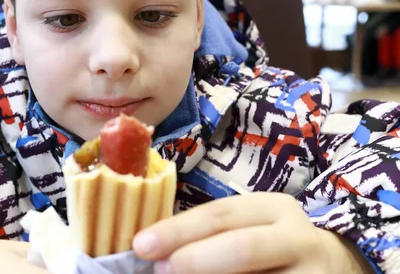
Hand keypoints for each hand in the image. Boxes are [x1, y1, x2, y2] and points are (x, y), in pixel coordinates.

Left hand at [132, 192, 372, 273]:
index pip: (221, 214)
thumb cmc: (272, 245)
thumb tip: (153, 250)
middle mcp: (298, 238)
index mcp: (274, 208)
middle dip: (195, 258)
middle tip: (159, 270)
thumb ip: (210, 234)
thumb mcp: (249, 227)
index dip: (179, 230)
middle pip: (242, 247)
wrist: (334, 268)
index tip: (141, 244)